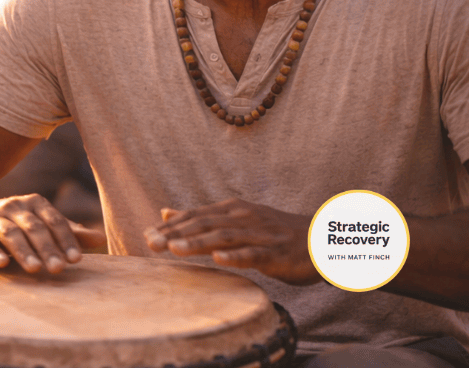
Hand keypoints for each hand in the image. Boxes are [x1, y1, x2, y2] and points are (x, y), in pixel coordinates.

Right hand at [0, 194, 104, 273]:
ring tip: (35, 269)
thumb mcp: (40, 224)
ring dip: (23, 251)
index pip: (53, 220)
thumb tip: (100, 238)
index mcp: (33, 203)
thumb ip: (68, 231)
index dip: (66, 239)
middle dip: (47, 248)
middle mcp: (13, 206)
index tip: (76, 259)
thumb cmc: (14, 224)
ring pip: (10, 233)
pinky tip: (2, 264)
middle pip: (33, 227)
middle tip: (59, 268)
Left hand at [144, 199, 319, 285]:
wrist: (322, 240)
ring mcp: (261, 234)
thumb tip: (165, 213)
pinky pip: (255, 253)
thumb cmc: (273, 234)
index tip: (146, 236)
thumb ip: (201, 218)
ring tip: (174, 248)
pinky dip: (236, 255)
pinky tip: (219, 259)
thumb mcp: (235, 221)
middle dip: (175, 233)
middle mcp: (244, 217)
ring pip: (225, 237)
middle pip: (205, 224)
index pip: (195, 216)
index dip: (170, 226)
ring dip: (198, 243)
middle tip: (151, 244)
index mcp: (232, 210)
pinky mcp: (277, 252)